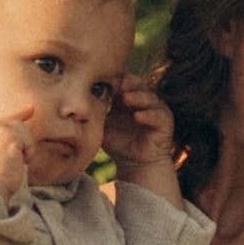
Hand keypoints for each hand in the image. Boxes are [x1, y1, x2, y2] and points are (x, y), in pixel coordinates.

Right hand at [0, 116, 33, 191]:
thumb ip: (7, 141)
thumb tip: (23, 129)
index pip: (4, 121)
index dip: (20, 116)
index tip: (31, 110)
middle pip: (17, 125)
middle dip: (26, 142)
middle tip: (17, 161)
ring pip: (25, 130)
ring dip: (26, 150)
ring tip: (13, 164)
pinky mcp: (8, 134)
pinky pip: (30, 139)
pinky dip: (29, 153)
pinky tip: (18, 162)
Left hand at [104, 74, 183, 199]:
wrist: (136, 165)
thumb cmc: (119, 144)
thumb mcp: (104, 125)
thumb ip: (96, 112)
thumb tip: (77, 100)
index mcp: (129, 97)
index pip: (124, 82)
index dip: (115, 80)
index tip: (103, 80)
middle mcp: (144, 100)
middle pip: (138, 84)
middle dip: (128, 83)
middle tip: (117, 85)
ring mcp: (157, 109)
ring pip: (149, 98)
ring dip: (138, 97)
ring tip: (126, 98)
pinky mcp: (165, 122)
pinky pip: (157, 116)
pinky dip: (148, 115)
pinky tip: (137, 117)